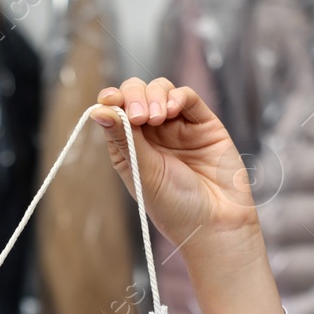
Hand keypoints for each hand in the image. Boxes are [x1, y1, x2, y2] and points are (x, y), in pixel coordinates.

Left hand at [92, 78, 258, 251]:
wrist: (217, 223)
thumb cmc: (176, 207)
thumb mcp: (142, 171)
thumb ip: (124, 137)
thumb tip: (97, 110)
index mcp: (130, 148)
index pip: (115, 112)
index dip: (111, 100)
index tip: (110, 100)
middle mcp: (152, 135)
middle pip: (136, 94)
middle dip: (134, 97)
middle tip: (140, 117)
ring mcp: (178, 127)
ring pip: (161, 90)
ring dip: (154, 96)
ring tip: (156, 117)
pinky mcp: (203, 124)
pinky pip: (187, 98)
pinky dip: (177, 96)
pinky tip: (172, 108)